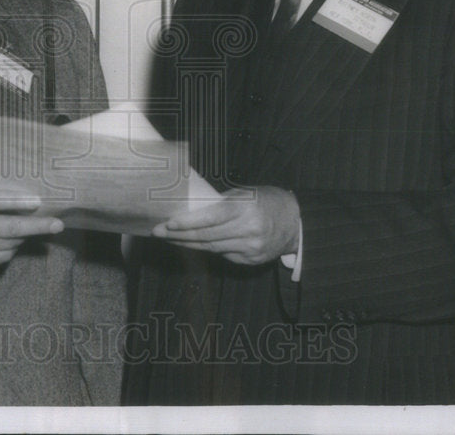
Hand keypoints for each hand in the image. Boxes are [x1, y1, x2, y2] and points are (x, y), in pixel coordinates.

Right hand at [0, 189, 62, 274]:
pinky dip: (12, 249)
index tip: (38, 202)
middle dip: (36, 226)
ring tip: (31, 228)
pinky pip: (2, 257)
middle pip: (8, 228)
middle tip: (57, 224)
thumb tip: (24, 194)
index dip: (17, 202)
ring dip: (23, 237)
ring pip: (8, 244)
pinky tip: (12, 242)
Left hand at [151, 186, 299, 264]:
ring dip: (187, 244)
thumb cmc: (266, 200)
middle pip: (206, 236)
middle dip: (178, 235)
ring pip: (211, 248)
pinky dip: (206, 249)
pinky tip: (192, 244)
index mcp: (246, 209)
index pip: (210, 218)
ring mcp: (251, 249)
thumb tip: (190, 209)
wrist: (296, 222)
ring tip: (169, 238)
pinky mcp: (251, 261)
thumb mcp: (245, 193)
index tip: (167, 224)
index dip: (186, 223)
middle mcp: (249, 231)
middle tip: (158, 232)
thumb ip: (221, 203)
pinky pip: (222, 255)